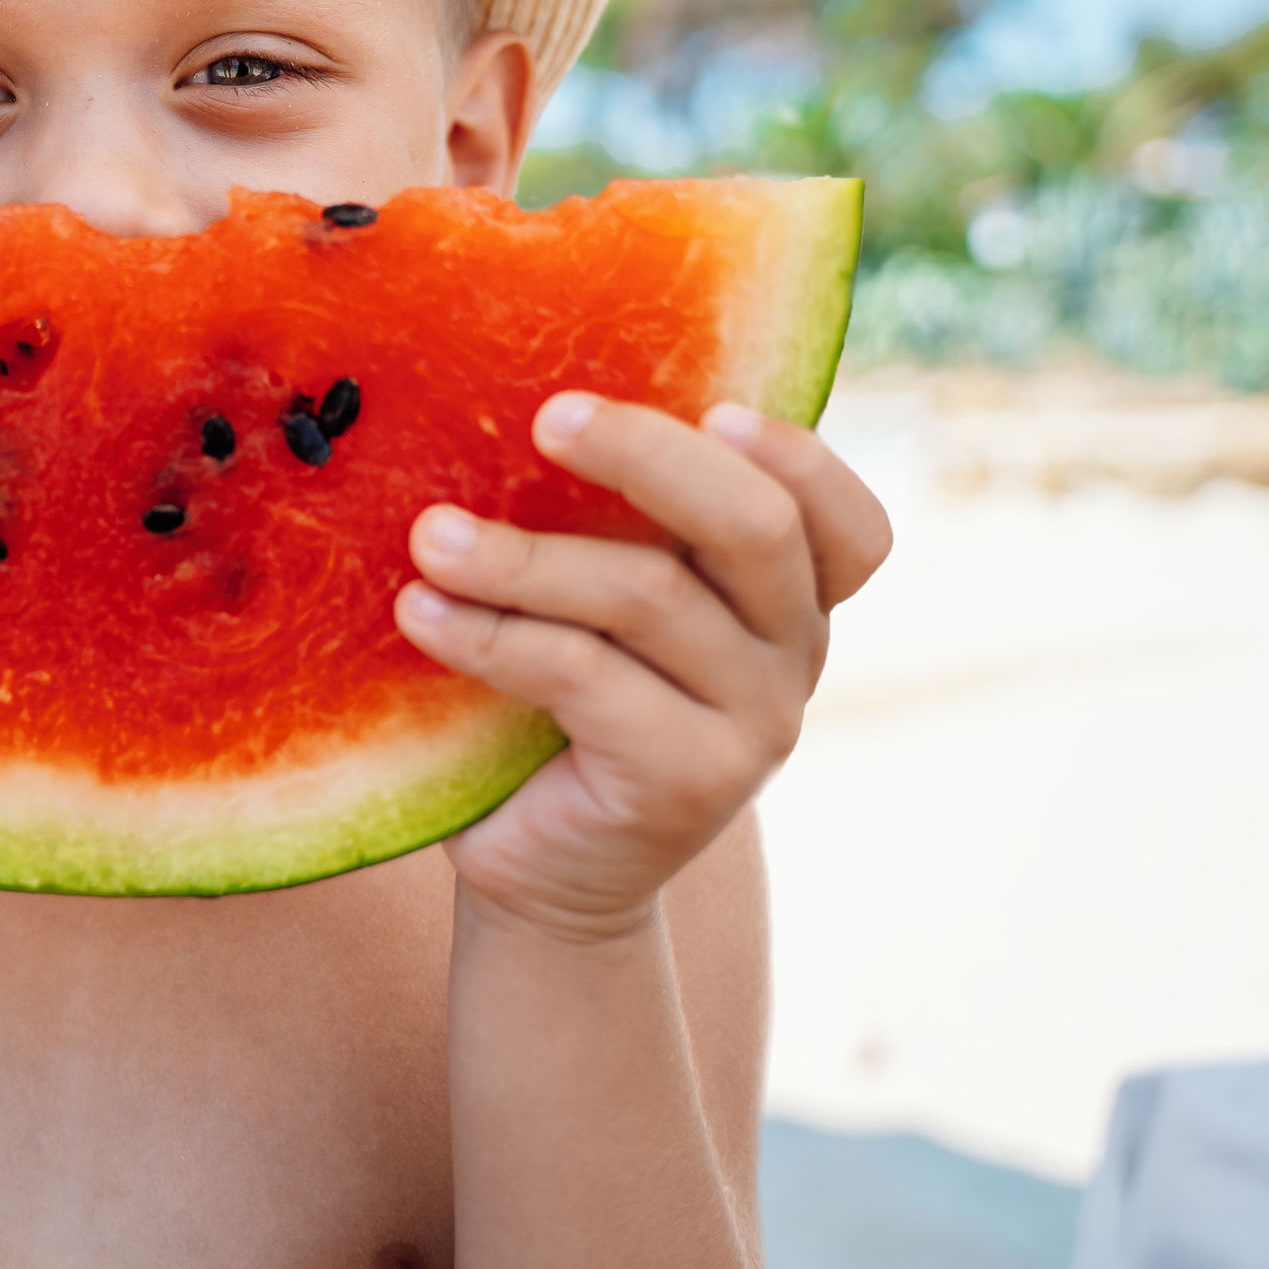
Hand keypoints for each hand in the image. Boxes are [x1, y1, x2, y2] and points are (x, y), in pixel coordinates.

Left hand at [395, 393, 889, 942]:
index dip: (798, 457)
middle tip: (546, 417)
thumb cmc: (554, 707)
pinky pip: (582, 673)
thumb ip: (606, 528)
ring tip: (429, 537)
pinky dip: (490, 635)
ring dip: (522, 556)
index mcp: (787, 597)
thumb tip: (509, 398)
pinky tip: (420, 612)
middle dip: (646, 455)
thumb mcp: (598, 606)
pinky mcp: (690, 779)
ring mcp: (755, 723)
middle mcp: (793, 654)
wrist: (543, 871)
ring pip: (647, 595)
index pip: (848, 521)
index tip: (711, 404)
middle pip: (755, 528)